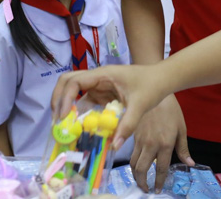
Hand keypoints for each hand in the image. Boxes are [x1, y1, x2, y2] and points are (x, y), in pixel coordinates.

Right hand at [50, 64, 167, 151]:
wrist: (163, 79)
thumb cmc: (152, 86)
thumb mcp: (140, 106)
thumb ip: (127, 125)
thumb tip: (113, 146)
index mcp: (104, 74)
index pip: (75, 81)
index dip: (65, 97)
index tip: (64, 117)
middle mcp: (98, 78)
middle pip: (68, 82)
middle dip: (59, 100)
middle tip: (58, 122)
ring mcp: (99, 86)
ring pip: (74, 92)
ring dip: (67, 107)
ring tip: (64, 128)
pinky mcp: (103, 94)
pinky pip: (86, 102)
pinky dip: (80, 113)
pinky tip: (80, 128)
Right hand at [130, 94, 193, 192]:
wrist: (155, 92)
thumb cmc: (171, 110)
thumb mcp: (181, 128)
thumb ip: (183, 148)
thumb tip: (190, 163)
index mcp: (165, 143)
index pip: (161, 169)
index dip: (159, 182)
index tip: (158, 190)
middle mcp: (151, 144)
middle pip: (142, 170)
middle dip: (143, 183)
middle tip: (146, 189)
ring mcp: (140, 140)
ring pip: (133, 163)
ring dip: (136, 175)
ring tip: (140, 180)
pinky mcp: (133, 135)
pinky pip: (131, 153)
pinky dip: (133, 163)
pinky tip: (136, 166)